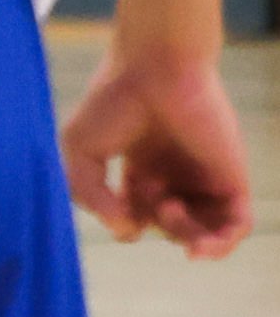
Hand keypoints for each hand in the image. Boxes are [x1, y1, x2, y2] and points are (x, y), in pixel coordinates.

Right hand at [63, 43, 248, 255]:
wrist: (154, 67)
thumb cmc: (112, 101)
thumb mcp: (78, 153)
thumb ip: (89, 196)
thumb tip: (126, 232)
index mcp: (142, 169)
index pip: (140, 215)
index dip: (129, 225)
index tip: (120, 211)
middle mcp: (176, 176)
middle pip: (174, 227)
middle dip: (162, 229)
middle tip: (155, 203)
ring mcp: (205, 177)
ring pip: (207, 231)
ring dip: (190, 240)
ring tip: (176, 216)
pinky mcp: (231, 178)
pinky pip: (237, 224)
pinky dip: (223, 244)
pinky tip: (203, 248)